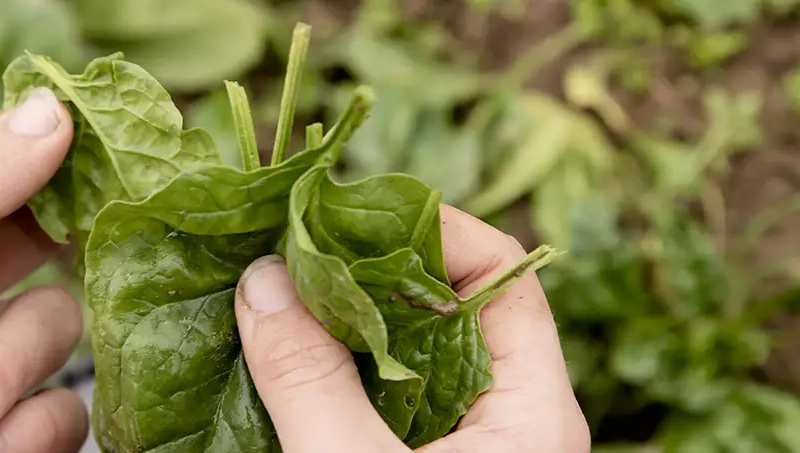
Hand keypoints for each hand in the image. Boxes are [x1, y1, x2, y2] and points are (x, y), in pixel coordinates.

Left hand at [0, 88, 87, 452]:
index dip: (26, 145)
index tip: (73, 140)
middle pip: (38, 237)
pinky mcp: (2, 427)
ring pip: (56, 327)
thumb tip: (53, 108)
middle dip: (40, 263)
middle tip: (50, 249)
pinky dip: (21, 431)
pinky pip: (58, 410)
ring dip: (9, 369)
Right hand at [231, 205, 590, 451]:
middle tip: (299, 243)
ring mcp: (472, 447)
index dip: (434, 227)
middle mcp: (514, 420)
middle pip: (454, 306)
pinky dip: (341, 372)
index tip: (348, 209)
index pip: (505, 275)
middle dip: (374, 269)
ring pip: (414, 355)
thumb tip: (264, 279)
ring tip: (284, 289)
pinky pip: (389, 400)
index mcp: (535, 410)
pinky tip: (290, 357)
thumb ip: (310, 379)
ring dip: (350, 321)